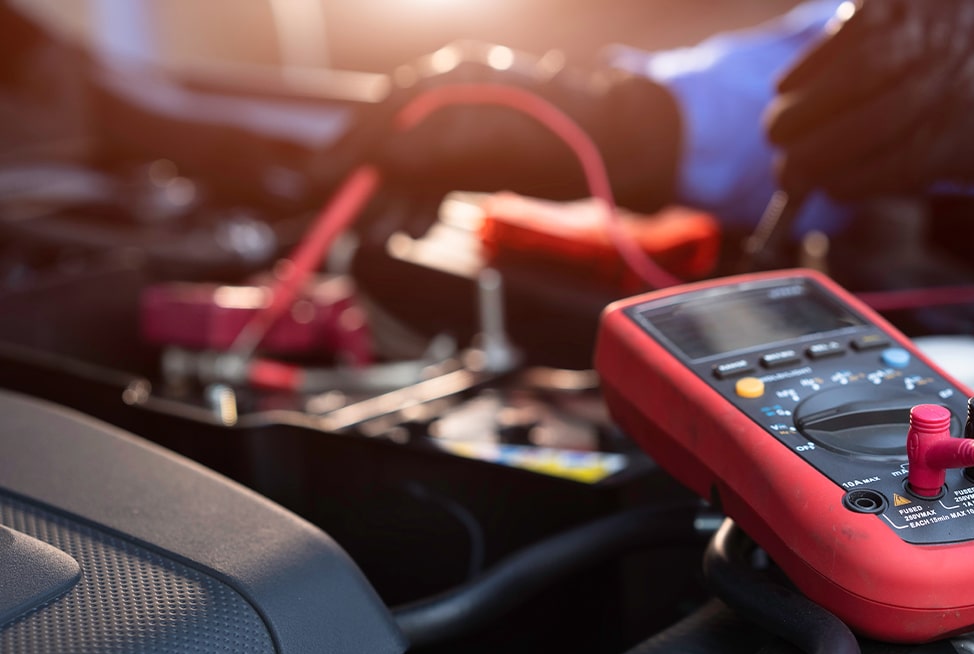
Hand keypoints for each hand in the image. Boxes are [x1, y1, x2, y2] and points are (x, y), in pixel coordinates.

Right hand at [313, 41, 680, 226]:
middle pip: (394, 140)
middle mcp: (458, 96)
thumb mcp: (497, 142)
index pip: (384, 112)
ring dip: (392, 201)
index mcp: (455, 77)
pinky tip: (409, 227)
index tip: (321, 182)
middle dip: (365, 184)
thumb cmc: (572, 135)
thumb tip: (383, 157)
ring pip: (416, 165)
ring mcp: (475, 126)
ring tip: (374, 237)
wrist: (633, 148)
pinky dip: (423, 203)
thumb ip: (436, 147)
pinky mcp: (492, 155)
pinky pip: (442, 178)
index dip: (350, 149)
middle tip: (339, 220)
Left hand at [766, 0, 973, 233]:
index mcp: (939, 2)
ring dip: (822, 155)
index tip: (783, 93)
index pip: (860, 32)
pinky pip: (899, 160)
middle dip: (805, 115)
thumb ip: (885, 41)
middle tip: (778, 140)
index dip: (812, 70)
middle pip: (859, 77)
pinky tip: (838, 187)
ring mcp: (965, 82)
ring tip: (795, 173)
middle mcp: (955, 32)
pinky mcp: (973, 136)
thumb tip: (803, 90)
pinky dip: (860, 178)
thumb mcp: (950, 29)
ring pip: (873, 123)